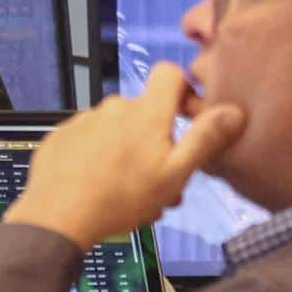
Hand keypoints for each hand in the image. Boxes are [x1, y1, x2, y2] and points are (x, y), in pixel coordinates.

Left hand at [5, 63, 246, 249]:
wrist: (57, 218)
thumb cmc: (122, 198)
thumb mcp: (175, 173)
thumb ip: (206, 139)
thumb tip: (235, 110)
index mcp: (146, 112)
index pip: (170, 73)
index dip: (184, 90)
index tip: (187, 119)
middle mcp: (115, 107)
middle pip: (146, 111)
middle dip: (157, 139)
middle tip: (160, 178)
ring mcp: (84, 120)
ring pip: (118, 129)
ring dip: (129, 151)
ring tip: (129, 190)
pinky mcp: (62, 137)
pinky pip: (90, 139)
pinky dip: (99, 156)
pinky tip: (99, 185)